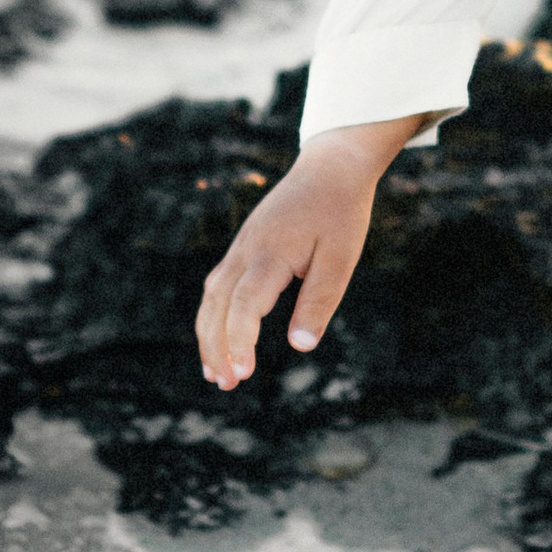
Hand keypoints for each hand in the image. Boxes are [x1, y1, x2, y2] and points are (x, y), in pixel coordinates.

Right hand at [195, 119, 421, 388]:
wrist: (332, 167)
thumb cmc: (341, 212)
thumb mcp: (341, 258)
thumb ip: (320, 300)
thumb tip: (300, 345)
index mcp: (271, 253)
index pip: (244, 305)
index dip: (239, 341)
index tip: (243, 374)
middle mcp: (247, 250)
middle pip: (218, 305)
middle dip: (217, 347)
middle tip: (226, 385)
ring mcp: (241, 247)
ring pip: (212, 296)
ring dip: (210, 335)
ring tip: (216, 374)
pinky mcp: (244, 247)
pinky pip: (219, 285)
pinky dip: (214, 315)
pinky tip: (221, 337)